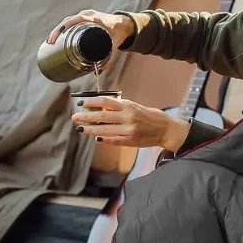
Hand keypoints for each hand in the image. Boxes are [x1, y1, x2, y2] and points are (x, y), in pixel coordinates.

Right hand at [46, 9, 135, 69]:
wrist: (123, 23)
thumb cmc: (119, 33)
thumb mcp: (116, 44)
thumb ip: (111, 57)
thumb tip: (102, 70)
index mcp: (96, 18)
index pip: (78, 19)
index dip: (68, 25)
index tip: (59, 33)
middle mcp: (88, 15)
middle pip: (69, 20)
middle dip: (58, 30)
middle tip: (50, 42)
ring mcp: (84, 16)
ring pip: (67, 21)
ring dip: (57, 29)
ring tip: (50, 41)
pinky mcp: (82, 19)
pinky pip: (69, 21)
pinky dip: (61, 28)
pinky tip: (54, 35)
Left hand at [72, 96, 189, 149]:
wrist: (166, 130)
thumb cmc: (151, 116)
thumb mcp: (136, 107)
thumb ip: (120, 108)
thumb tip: (102, 109)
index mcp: (129, 106)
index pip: (105, 102)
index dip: (91, 102)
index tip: (81, 103)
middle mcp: (128, 117)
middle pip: (102, 116)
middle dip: (86, 117)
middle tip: (75, 117)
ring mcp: (129, 130)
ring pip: (105, 130)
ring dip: (91, 129)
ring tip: (81, 128)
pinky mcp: (131, 141)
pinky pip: (114, 140)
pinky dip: (104, 139)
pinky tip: (96, 138)